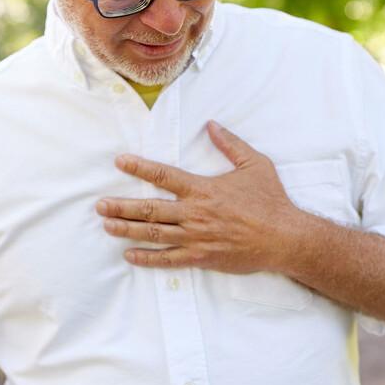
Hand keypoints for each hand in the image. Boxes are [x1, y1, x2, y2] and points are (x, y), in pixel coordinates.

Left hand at [97, 120, 305, 273]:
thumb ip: (231, 144)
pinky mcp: (201, 257)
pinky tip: (130, 256)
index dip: (139, 167)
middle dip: (122, 206)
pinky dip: (147, 258)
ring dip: (127, 230)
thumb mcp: (255, 165)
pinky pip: (168, 259)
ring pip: (153, 234)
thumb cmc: (271, 201)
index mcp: (203, 189)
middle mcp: (194, 213)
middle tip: (100, 205)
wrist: (285, 238)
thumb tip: (212, 125)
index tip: (120, 161)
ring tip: (107, 226)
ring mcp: (196, 237)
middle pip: (150, 209)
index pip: (164, 175)